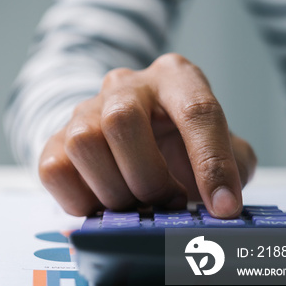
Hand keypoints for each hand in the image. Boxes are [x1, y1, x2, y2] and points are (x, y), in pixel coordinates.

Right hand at [38, 53, 256, 217]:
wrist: (127, 137)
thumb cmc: (180, 146)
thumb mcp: (220, 148)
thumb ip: (231, 169)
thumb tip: (221, 207)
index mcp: (174, 77)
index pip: (196, 110)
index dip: (212, 163)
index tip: (223, 208)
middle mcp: (125, 85)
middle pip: (121, 120)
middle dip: (148, 176)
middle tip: (167, 202)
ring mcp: (84, 110)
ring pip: (82, 142)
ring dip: (113, 190)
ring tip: (136, 205)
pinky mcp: (54, 140)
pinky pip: (53, 169)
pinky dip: (80, 200)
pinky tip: (104, 206)